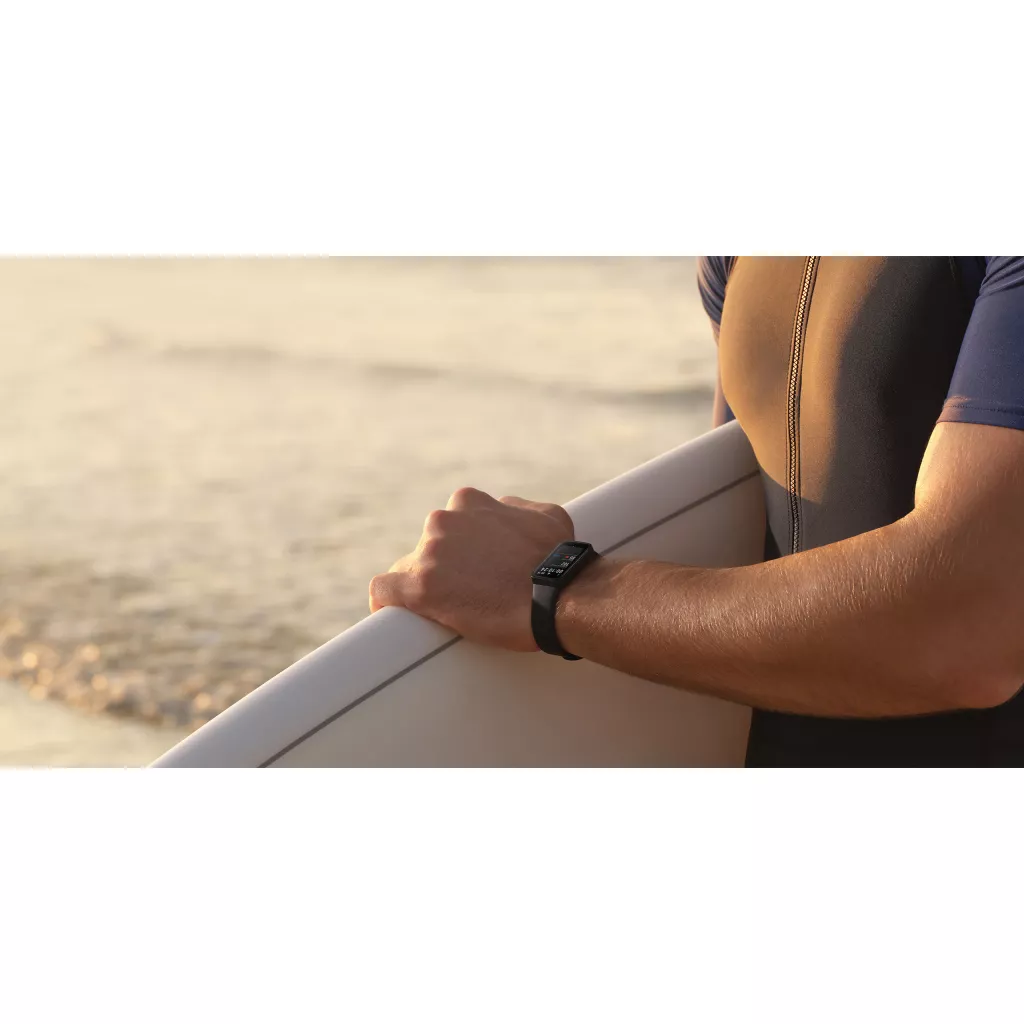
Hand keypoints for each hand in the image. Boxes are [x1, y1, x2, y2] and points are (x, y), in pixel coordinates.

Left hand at [369, 487, 573, 651]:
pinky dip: (386, 602)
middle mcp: (442, 522)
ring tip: (451, 612)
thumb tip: (502, 509)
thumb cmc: (559, 557)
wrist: (559, 594)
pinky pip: (384, 591)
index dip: (460, 549)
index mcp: (468, 502)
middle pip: (429, 547)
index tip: (471, 567)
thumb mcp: (544, 514)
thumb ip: (515, 507)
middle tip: (470, 593)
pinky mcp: (418, 589)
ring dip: (426, 587)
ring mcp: (428, 555)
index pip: (449, 523)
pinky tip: (394, 614)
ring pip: (409, 570)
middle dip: (445, 568)